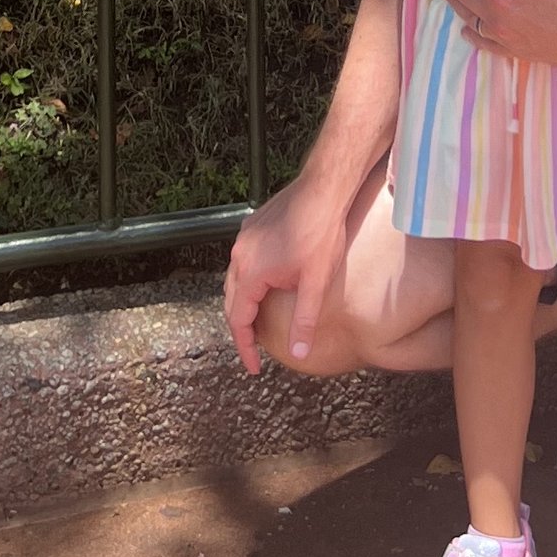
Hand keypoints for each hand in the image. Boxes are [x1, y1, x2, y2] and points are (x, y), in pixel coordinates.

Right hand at [222, 175, 350, 375]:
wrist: (324, 189)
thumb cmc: (322, 233)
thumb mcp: (316, 284)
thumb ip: (304, 322)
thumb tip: (298, 353)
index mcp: (251, 272)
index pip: (239, 320)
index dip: (245, 347)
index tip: (253, 367)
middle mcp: (240, 254)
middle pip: (232, 300)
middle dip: (242, 328)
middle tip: (255, 350)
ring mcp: (245, 237)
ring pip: (236, 279)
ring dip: (244, 303)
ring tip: (258, 323)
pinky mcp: (253, 225)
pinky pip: (244, 260)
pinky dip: (249, 280)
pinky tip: (265, 286)